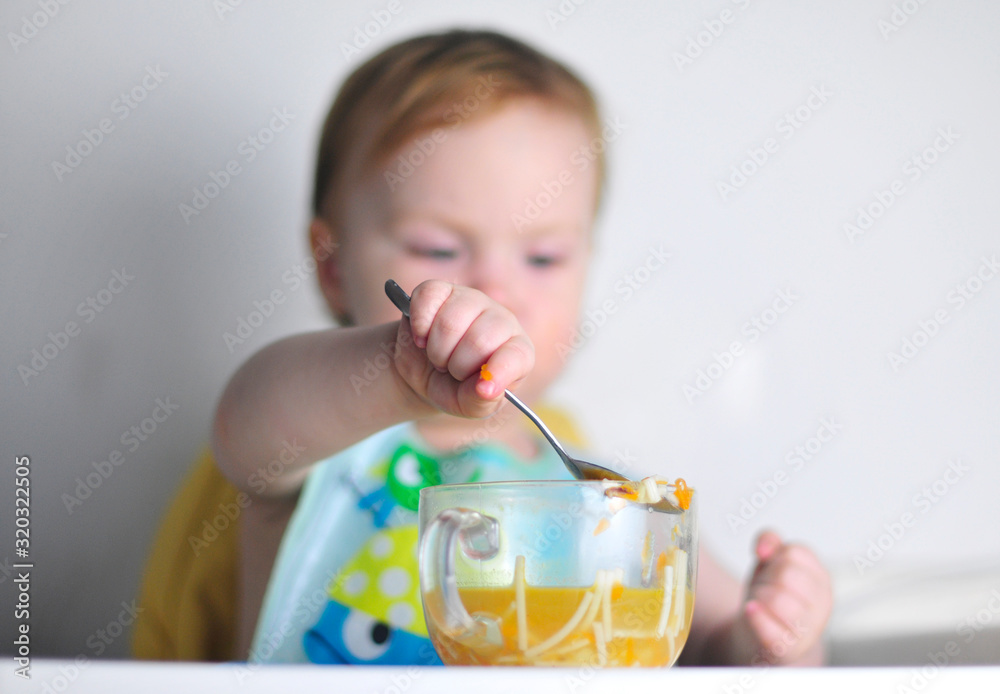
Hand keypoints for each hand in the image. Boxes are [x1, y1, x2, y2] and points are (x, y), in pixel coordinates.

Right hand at [393, 280, 532, 418]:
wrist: (422, 372)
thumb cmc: (454, 389)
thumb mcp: (469, 406)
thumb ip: (481, 401)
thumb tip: (485, 388)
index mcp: (517, 352)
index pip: (516, 355)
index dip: (499, 372)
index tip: (482, 390)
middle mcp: (501, 321)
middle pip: (478, 340)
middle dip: (456, 365)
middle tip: (452, 370)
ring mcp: (472, 300)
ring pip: (450, 322)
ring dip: (436, 349)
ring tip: (439, 356)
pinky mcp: (441, 290)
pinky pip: (428, 297)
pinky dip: (419, 324)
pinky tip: (422, 336)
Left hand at [741, 530, 832, 664]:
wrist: (759, 635)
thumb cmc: (769, 596)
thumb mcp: (770, 562)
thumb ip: (770, 540)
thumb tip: (764, 548)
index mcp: (820, 578)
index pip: (794, 553)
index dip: (774, 558)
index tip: (772, 570)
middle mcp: (822, 604)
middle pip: (787, 574)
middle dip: (766, 578)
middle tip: (764, 590)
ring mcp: (809, 629)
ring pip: (779, 600)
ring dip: (759, 598)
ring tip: (760, 604)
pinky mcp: (790, 650)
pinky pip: (774, 631)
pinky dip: (757, 618)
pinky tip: (751, 612)